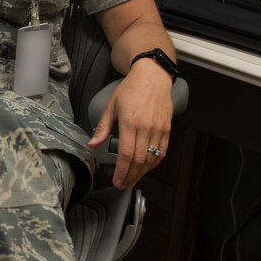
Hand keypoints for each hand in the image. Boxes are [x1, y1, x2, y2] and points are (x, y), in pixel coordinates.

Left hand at [88, 61, 173, 188]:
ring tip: (133, 179)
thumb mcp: (111, 105)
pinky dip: (154, 163)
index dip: (122, 171)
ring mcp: (158, 129)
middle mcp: (146, 127)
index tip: (117, 181)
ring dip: (142, 173)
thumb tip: (93, 144)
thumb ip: (103, 127)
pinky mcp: (167, 129)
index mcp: (130, 122)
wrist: (153, 75)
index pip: (125, 154)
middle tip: (123, 184)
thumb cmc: (131, 88)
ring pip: (151, 158)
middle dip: (130, 176)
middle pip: (138, 160)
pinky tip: (146, 168)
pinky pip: (162, 151)